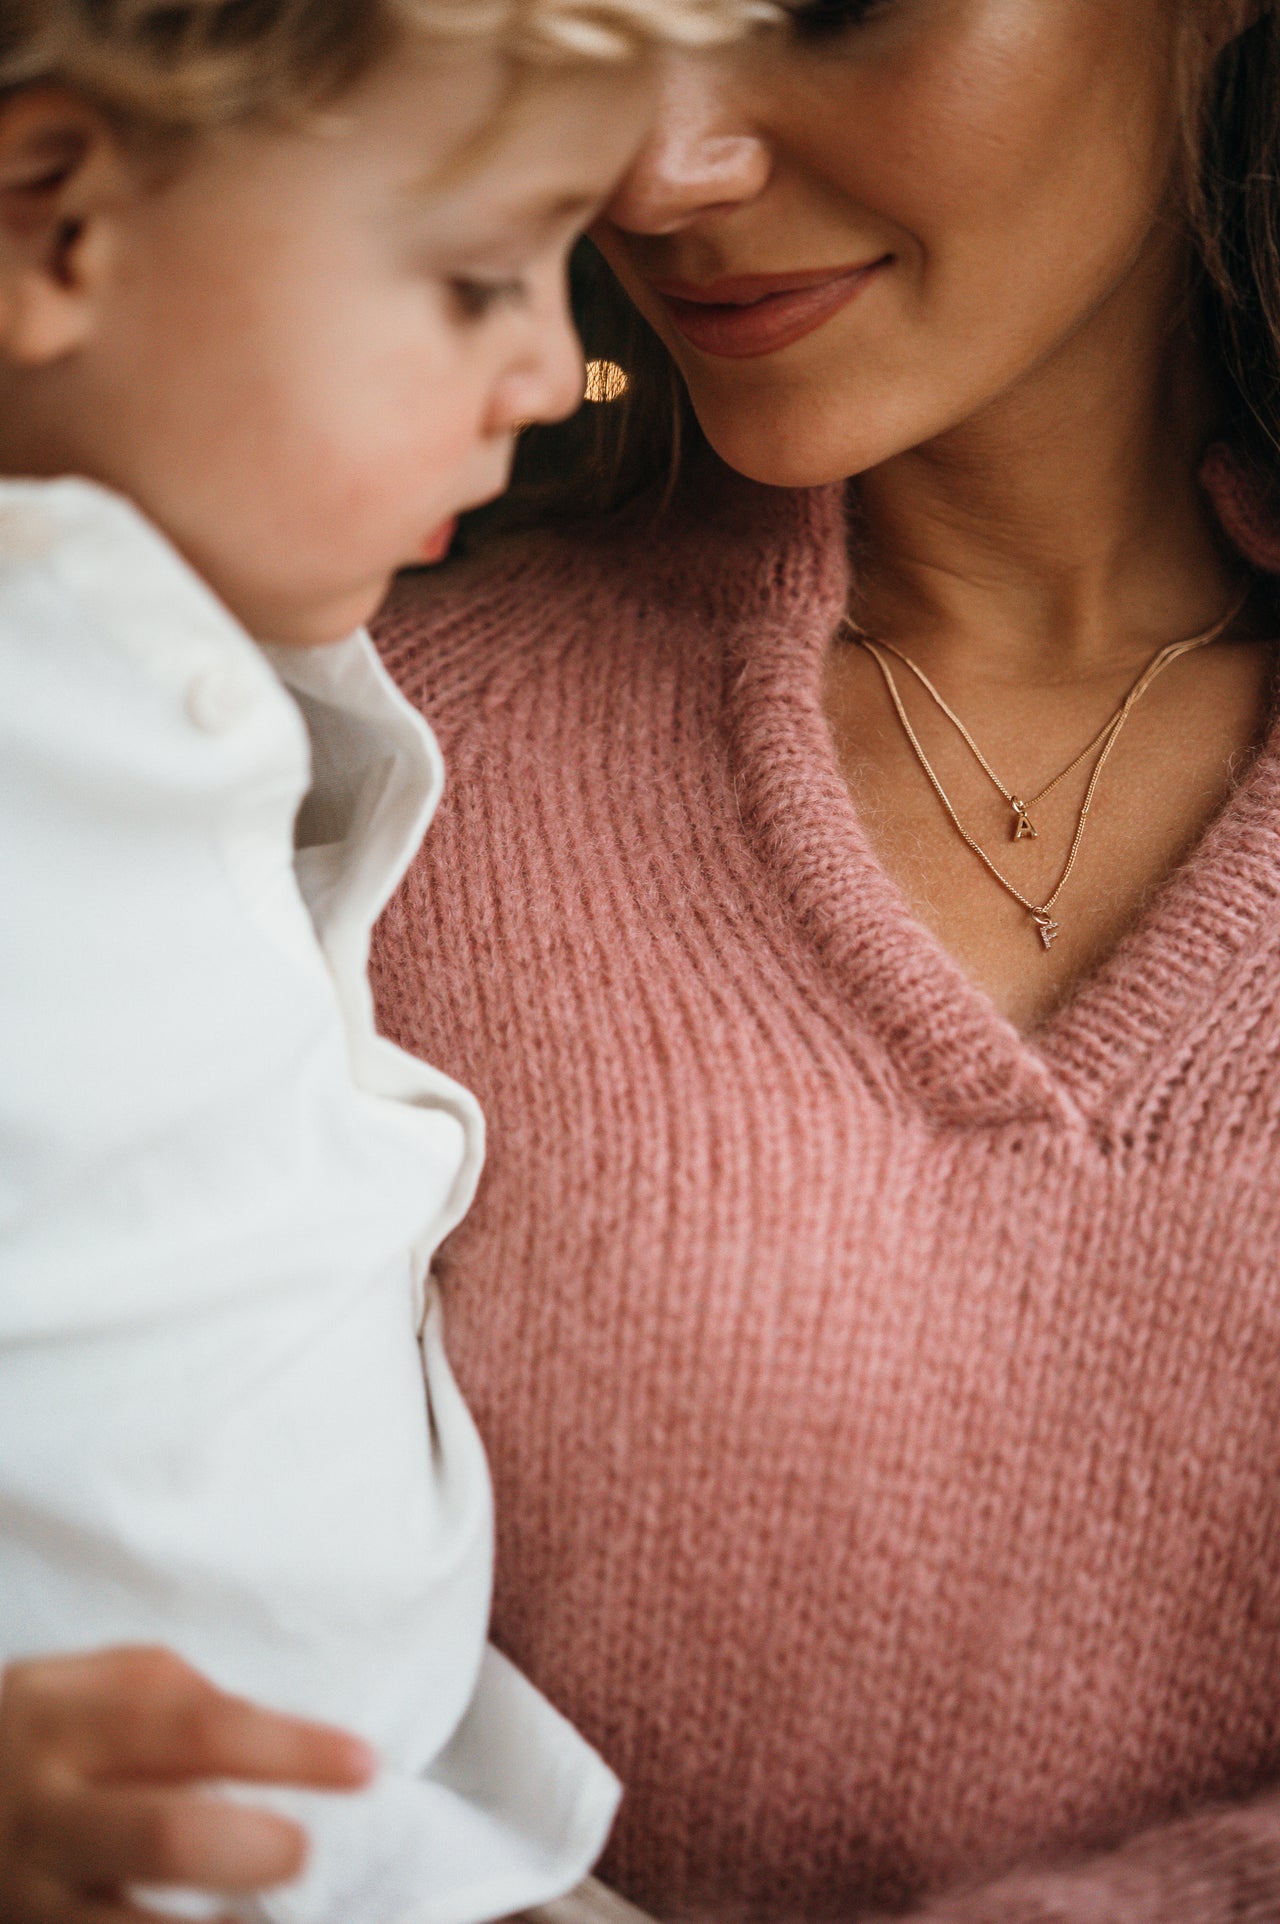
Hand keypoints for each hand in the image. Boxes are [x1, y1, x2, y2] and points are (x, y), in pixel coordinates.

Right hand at [0, 1646, 375, 1923]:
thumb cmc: (30, 1740)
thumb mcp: (77, 1690)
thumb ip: (166, 1696)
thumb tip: (265, 1734)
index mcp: (66, 1724)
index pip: (199, 1731)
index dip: (291, 1750)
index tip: (364, 1765)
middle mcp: (45, 1816)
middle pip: (167, 1836)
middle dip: (253, 1850)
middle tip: (303, 1851)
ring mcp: (28, 1898)